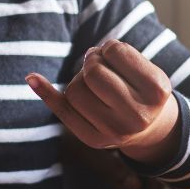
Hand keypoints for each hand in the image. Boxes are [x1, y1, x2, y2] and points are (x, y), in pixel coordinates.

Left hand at [26, 40, 178, 166]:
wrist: (150, 128)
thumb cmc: (140, 88)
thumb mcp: (142, 68)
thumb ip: (109, 58)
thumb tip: (39, 74)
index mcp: (157, 90)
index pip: (114, 51)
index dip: (108, 48)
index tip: (114, 55)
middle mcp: (139, 115)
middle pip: (93, 71)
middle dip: (91, 62)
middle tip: (99, 66)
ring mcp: (116, 132)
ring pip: (74, 89)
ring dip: (80, 79)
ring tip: (96, 85)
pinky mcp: (94, 140)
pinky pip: (62, 110)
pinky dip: (46, 92)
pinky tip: (32, 78)